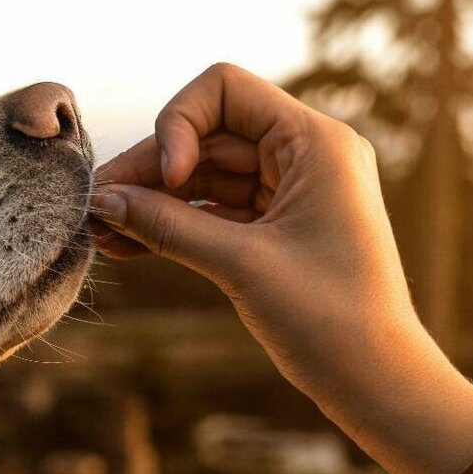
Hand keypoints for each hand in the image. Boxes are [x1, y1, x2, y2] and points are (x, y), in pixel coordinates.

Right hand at [88, 63, 460, 431]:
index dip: (179, 122)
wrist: (377, 383)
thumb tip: (102, 201)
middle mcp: (307, 154)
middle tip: (95, 207)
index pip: (226, 90)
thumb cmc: (329, 320)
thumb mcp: (241, 265)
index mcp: (316, 142)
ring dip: (155, 200)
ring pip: (207, 175)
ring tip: (100, 232)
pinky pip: (217, 211)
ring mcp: (294, 190)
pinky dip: (176, 224)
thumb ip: (168, 225)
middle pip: (208, 134)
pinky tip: (127, 244)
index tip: (166, 178)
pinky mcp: (281, 227)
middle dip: (151, 169)